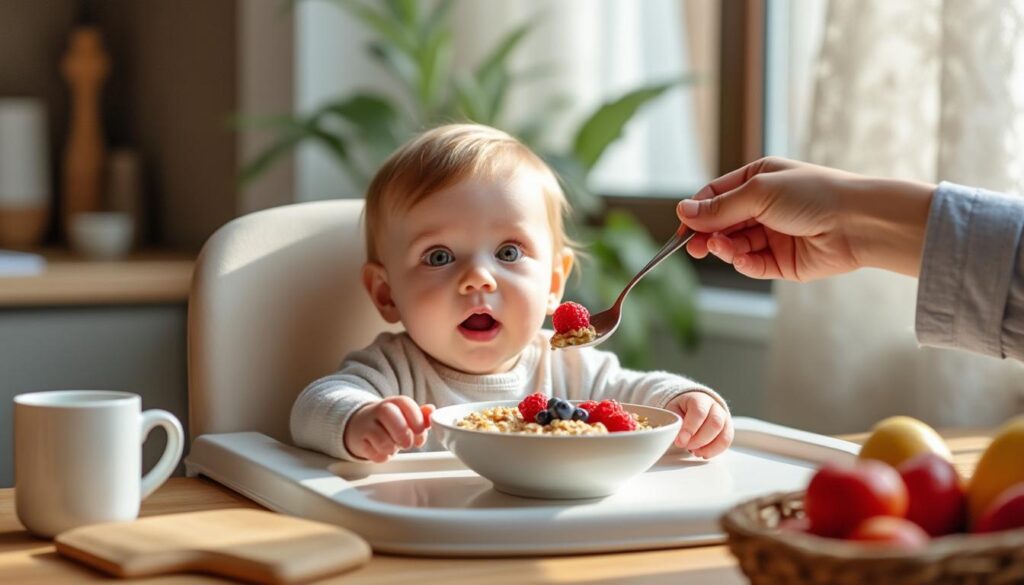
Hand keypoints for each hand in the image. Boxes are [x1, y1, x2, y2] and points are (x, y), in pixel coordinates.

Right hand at [345, 396, 434, 462]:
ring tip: (393, 447)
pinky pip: (372, 452)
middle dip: (403, 433)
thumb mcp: (406, 416)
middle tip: (407, 443)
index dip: (416, 419)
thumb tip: (431, 411)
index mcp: (394, 402)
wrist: (360, 425)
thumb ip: (421, 416)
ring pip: (381, 439)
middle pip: (389, 415)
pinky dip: (382, 456)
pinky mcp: (359, 441)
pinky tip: (382, 451)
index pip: (405, 403)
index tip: (420, 431)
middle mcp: (379, 410)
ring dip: (392, 448)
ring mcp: (367, 425)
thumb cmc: (390, 423)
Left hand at [665, 392, 732, 458]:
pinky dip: (714, 451)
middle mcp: (715, 407)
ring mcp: (724, 418)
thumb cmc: (682, 409)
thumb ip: (675, 422)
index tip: (680, 442)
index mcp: (699, 399)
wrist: (693, 406)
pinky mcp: (728, 430)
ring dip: (707, 448)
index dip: (690, 429)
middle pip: (715, 424)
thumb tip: (679, 438)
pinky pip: (726, 442)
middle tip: (686, 446)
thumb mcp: (673, 410)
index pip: (699, 412)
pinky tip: (702, 453)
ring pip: (723, 435)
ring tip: (694, 451)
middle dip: (699, 440)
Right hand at [677, 157, 934, 279]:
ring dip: (724, 248)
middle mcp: (764, 207)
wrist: (859, 222)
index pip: (716, 196)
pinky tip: (740, 259)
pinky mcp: (783, 262)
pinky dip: (743, 263)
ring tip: (719, 248)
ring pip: (735, 246)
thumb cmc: (814, 194)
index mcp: (758, 180)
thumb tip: (683, 211)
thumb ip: (720, 207)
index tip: (683, 226)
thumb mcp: (759, 192)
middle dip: (706, 234)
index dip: (697, 211)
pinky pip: (753, 265)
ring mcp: (773, 235)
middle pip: (722, 223)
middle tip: (692, 246)